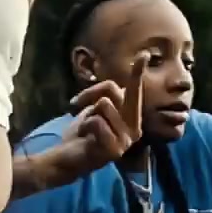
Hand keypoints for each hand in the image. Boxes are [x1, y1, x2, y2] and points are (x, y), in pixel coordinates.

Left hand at [41, 59, 144, 187]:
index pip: (134, 90)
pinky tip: (85, 137)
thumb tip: (116, 87)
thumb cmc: (83, 132)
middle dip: (91, 93)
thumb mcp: (95, 109)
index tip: (143, 55)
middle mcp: (134, 129)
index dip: (137, 73)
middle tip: (78, 104)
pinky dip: (84, 125)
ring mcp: (126, 140)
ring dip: (87, 114)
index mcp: (132, 118)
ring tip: (86, 128)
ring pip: (103, 104)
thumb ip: (107, 98)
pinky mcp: (114, 149)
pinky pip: (96, 121)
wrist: (68, 157)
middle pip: (113, 91)